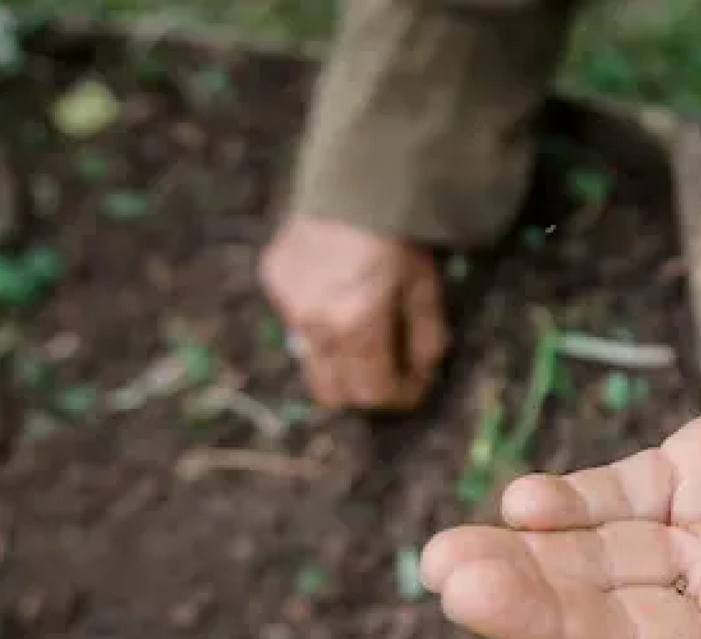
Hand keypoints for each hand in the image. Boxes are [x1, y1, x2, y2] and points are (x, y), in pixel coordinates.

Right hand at [259, 214, 447, 410]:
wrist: (356, 180)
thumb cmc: (398, 235)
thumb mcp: (425, 289)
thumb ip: (426, 339)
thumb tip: (424, 374)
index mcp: (357, 327)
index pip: (373, 393)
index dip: (400, 397)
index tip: (416, 386)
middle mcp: (315, 324)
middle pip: (333, 393)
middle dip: (365, 392)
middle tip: (389, 373)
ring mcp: (288, 305)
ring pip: (310, 363)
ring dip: (341, 364)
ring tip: (365, 337)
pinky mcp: (274, 282)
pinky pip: (295, 324)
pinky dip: (320, 326)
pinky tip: (338, 298)